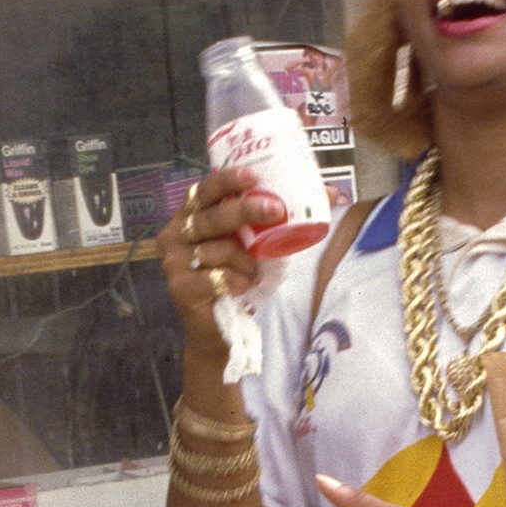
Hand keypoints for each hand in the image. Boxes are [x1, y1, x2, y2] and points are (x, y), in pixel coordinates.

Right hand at [161, 167, 288, 342]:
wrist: (217, 329)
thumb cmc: (236, 278)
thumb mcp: (255, 244)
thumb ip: (277, 219)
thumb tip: (331, 194)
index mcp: (191, 215)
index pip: (204, 190)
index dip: (226, 180)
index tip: (253, 177)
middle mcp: (176, 233)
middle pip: (211, 216)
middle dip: (245, 211)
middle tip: (276, 210)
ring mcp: (174, 261)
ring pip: (217, 249)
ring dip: (245, 260)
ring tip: (255, 270)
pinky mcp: (180, 287)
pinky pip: (216, 276)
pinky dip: (237, 280)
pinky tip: (243, 286)